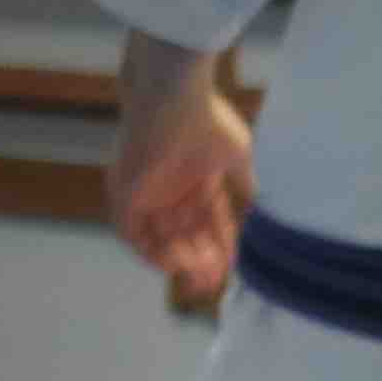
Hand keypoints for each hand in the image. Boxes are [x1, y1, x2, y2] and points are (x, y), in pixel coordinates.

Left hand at [108, 66, 252, 305]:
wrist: (173, 98)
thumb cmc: (206, 121)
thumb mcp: (237, 154)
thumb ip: (243, 182)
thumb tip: (256, 203)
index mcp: (195, 179)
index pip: (207, 221)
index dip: (220, 245)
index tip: (230, 268)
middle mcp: (169, 190)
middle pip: (184, 236)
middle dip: (201, 260)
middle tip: (213, 282)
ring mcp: (146, 193)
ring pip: (160, 238)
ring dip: (179, 260)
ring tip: (199, 277)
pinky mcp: (125, 194)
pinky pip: (132, 232)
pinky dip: (150, 251)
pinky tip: (171, 266)